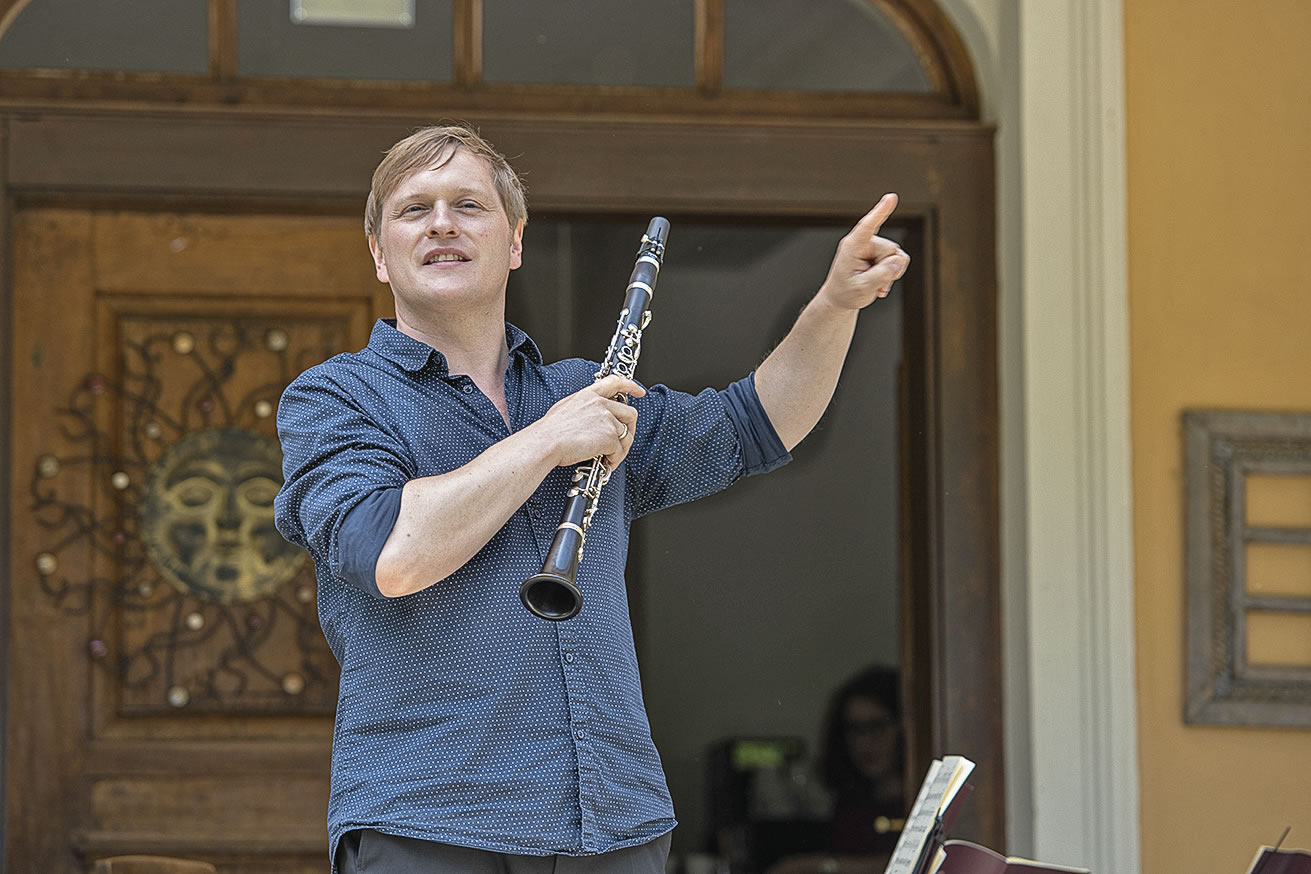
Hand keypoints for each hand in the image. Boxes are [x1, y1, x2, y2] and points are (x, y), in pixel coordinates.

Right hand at [534, 374, 643, 469]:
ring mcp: (607, 420)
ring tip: (610, 457)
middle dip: (629, 429)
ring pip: (627, 435)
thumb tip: (588, 418)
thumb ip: (582, 408)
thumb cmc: (549, 431)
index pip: (615, 383)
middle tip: (622, 441)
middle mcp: (601, 404)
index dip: (630, 386)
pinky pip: (620, 450)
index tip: (639, 391)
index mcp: (589, 395)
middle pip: (630, 413)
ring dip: (621, 448)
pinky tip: (605, 463)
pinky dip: (615, 459)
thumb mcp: (565, 408)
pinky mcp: (610, 437)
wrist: (546, 442)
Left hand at [818, 193, 910, 310]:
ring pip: (897, 256)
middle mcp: (864, 242)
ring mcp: (873, 247)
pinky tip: (879, 284)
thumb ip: (881, 275)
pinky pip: (899, 261)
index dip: (880, 211)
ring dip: (889, 274)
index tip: (891, 197)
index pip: (868, 226)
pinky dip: (892, 275)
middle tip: (871, 283)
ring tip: (873, 283)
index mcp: (852, 246)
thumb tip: (899, 260)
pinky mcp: (880, 252)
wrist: (841, 298)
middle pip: (891, 250)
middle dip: (887, 270)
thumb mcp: (862, 288)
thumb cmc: (845, 292)